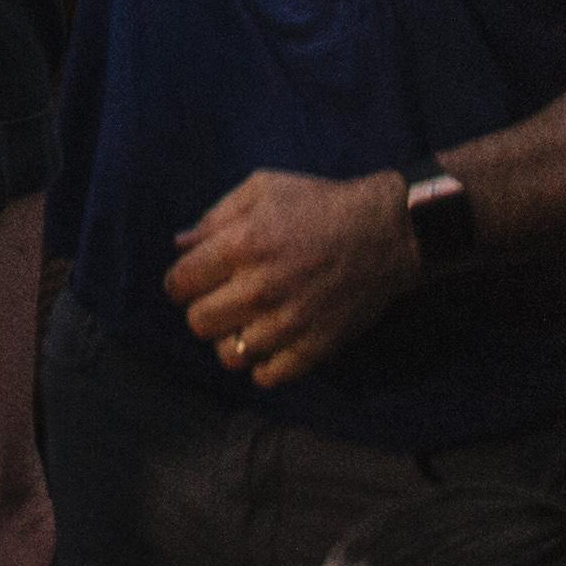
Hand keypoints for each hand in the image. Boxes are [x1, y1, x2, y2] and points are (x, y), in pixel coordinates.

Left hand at [166, 169, 416, 388]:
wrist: (386, 232)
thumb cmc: (320, 204)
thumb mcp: (264, 188)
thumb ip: (216, 215)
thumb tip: (180, 244)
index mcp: (240, 246)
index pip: (180, 284)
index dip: (181, 282)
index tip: (195, 281)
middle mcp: (259, 289)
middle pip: (198, 323)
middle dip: (204, 310)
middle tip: (223, 300)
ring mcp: (287, 323)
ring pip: (229, 356)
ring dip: (232, 340)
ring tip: (247, 323)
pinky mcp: (314, 347)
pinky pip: (267, 376)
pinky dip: (262, 366)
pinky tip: (270, 344)